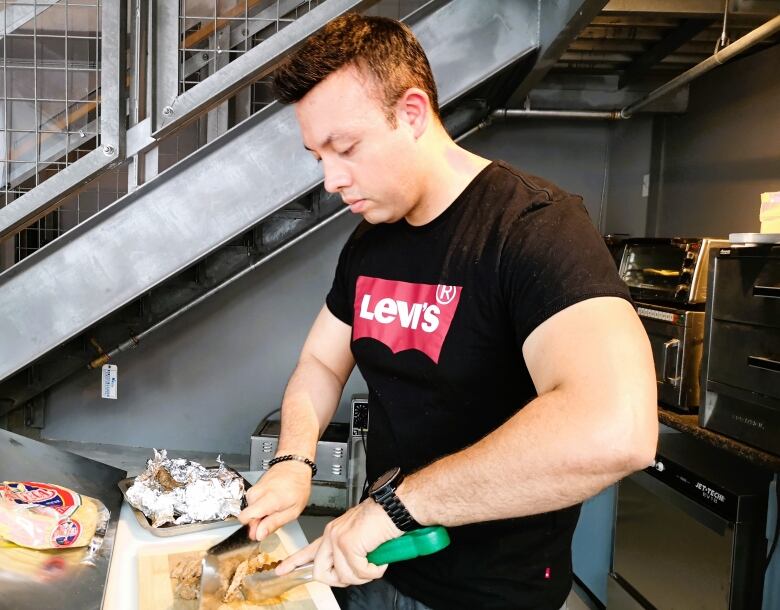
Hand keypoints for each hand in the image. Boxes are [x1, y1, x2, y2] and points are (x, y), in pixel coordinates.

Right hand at [238, 461, 311, 539]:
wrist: (295, 465)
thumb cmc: (298, 485)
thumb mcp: (293, 511)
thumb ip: (274, 523)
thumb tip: (259, 535)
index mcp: (267, 500)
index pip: (244, 518)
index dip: (252, 528)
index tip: (262, 529)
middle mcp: (256, 494)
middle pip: (248, 517)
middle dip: (259, 521)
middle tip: (275, 516)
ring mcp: (253, 489)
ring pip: (250, 511)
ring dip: (261, 513)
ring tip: (276, 507)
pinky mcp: (253, 488)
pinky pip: (252, 503)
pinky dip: (261, 506)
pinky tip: (272, 501)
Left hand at [275, 499, 401, 586]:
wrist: (393, 507)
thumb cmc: (382, 519)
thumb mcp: (360, 536)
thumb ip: (349, 552)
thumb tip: (350, 571)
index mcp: (333, 533)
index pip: (309, 550)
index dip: (294, 562)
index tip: (282, 570)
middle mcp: (332, 535)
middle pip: (321, 572)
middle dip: (340, 580)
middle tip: (358, 574)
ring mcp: (338, 540)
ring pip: (343, 576)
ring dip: (364, 575)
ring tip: (375, 564)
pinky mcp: (349, 545)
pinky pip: (358, 572)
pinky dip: (373, 571)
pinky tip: (379, 561)